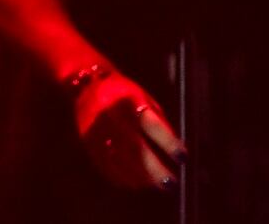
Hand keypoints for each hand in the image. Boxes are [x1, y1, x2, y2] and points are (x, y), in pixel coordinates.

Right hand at [73, 70, 184, 190]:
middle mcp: (111, 115)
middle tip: (170, 182)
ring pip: (119, 159)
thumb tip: (175, 147)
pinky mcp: (87, 140)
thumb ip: (159, 120)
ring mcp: (96, 129)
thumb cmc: (123, 92)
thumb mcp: (144, 98)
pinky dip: (121, 176)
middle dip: (154, 168)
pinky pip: (104, 163)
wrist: (85, 83)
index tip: (182, 157)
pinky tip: (135, 183)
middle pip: (134, 147)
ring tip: (156, 185)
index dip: (168, 142)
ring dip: (139, 176)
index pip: (150, 124)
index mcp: (128, 100)